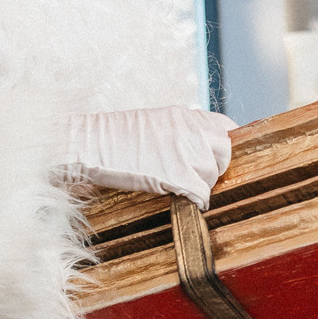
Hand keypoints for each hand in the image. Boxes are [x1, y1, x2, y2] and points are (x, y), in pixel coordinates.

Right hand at [64, 107, 235, 207]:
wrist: (91, 144)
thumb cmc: (115, 136)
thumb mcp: (155, 122)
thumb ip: (180, 130)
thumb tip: (196, 146)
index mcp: (186, 116)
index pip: (226, 127)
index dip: (224, 145)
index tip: (220, 156)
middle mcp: (192, 131)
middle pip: (224, 153)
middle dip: (217, 166)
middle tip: (200, 176)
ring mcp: (187, 153)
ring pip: (213, 176)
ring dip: (204, 185)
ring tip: (186, 188)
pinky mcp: (178, 176)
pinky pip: (202, 194)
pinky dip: (198, 202)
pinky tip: (188, 203)